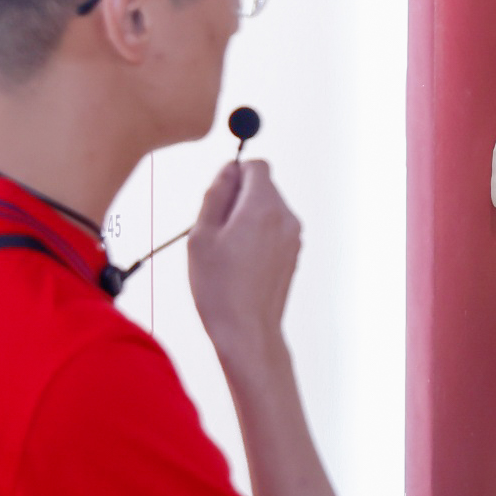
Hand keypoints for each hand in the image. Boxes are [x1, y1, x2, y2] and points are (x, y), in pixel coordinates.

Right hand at [188, 159, 300, 358]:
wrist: (247, 330)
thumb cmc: (219, 286)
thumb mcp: (201, 235)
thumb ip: (216, 194)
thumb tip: (228, 169)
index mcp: (264, 207)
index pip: (257, 166)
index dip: (234, 175)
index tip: (218, 200)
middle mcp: (286, 217)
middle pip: (263, 186)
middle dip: (239, 199)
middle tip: (217, 232)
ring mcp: (294, 236)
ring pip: (268, 209)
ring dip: (247, 219)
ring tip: (228, 251)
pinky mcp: (294, 253)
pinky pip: (274, 229)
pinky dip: (258, 236)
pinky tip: (241, 263)